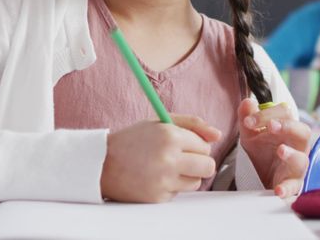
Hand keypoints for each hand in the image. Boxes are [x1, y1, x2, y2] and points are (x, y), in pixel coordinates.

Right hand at [100, 114, 221, 202]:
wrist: (102, 163)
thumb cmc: (132, 140)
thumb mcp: (160, 122)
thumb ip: (192, 124)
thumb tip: (217, 135)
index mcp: (170, 136)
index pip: (205, 146)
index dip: (196, 146)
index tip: (184, 145)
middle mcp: (169, 158)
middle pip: (208, 166)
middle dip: (199, 163)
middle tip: (184, 159)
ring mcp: (163, 180)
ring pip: (196, 182)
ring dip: (186, 176)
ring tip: (166, 168)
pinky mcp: (158, 197)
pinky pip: (178, 193)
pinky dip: (171, 186)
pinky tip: (155, 178)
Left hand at [238, 99, 310, 197]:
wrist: (262, 177)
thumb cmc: (263, 150)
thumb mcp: (250, 133)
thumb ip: (247, 117)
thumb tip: (247, 101)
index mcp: (288, 129)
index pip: (285, 113)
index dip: (267, 114)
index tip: (248, 122)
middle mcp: (297, 145)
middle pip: (302, 131)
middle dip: (288, 127)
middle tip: (271, 126)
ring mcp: (297, 165)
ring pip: (302, 159)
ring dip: (292, 154)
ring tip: (281, 151)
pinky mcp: (293, 184)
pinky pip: (294, 187)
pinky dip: (287, 189)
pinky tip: (278, 190)